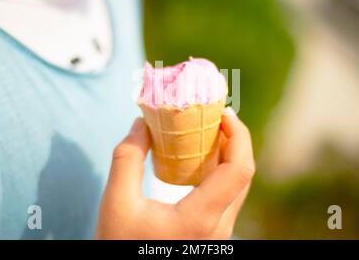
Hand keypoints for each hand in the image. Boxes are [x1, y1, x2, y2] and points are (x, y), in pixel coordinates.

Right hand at [95, 108, 254, 238]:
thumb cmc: (120, 245)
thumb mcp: (115, 203)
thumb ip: (127, 159)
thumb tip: (140, 123)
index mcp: (200, 218)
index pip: (238, 170)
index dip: (238, 135)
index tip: (224, 113)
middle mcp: (218, 227)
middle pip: (243, 175)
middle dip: (235, 140)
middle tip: (215, 116)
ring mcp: (218, 232)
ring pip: (238, 186)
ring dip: (230, 154)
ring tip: (209, 131)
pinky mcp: (212, 232)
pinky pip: (228, 195)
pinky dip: (221, 170)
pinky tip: (202, 157)